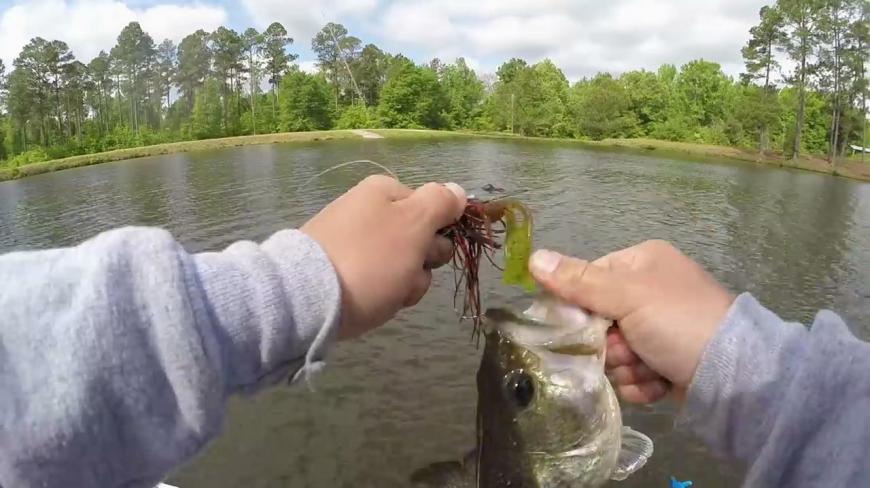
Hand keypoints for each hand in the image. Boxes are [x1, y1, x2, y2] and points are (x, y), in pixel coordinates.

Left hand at [302, 176, 465, 339]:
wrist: (308, 298)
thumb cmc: (371, 258)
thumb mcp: (414, 222)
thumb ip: (441, 203)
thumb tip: (457, 190)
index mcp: (384, 191)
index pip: (433, 209)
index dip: (438, 233)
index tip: (429, 249)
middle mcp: (367, 211)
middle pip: (418, 239)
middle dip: (421, 262)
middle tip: (404, 272)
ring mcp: (351, 242)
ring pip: (401, 266)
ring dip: (404, 284)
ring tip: (383, 294)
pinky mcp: (339, 271)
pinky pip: (375, 281)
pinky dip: (379, 294)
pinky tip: (368, 302)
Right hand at [528, 240, 734, 403]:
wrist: (736, 376)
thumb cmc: (679, 322)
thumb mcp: (627, 295)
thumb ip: (578, 281)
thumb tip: (532, 257)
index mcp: (642, 262)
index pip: (588, 280)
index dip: (580, 307)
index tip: (585, 326)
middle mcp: (650, 292)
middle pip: (598, 321)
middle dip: (609, 344)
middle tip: (627, 349)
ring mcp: (660, 329)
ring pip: (613, 352)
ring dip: (626, 366)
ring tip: (650, 367)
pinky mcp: (666, 362)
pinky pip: (632, 373)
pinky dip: (641, 383)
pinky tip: (658, 382)